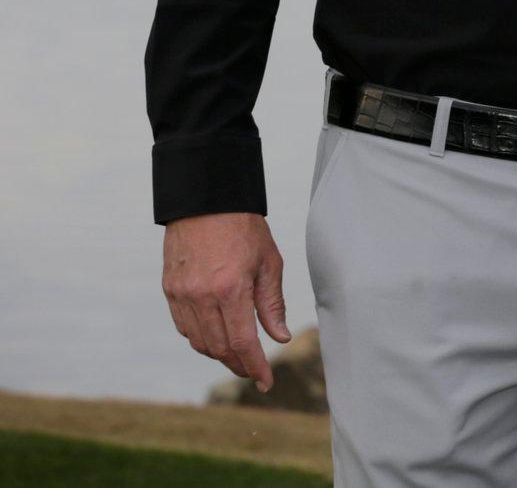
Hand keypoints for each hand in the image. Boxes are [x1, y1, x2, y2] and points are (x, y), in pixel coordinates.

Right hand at [162, 212, 290, 390]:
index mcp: (231, 289)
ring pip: (199, 342)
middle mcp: (202, 296)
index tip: (266, 382)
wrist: (206, 202)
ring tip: (238, 356)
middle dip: (239, 365)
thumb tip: (280, 337)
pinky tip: (216, 336)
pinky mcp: (169, 290)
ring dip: (220, 354)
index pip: (243, 342)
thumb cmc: (244, 228)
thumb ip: (272, 304)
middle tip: (254, 371)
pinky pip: (184, 326)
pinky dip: (201, 338)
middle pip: (219, 348)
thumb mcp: (269, 262)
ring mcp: (181, 295)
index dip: (255, 366)